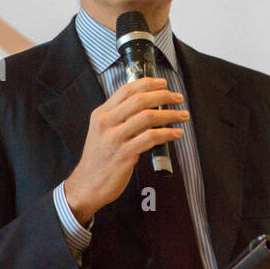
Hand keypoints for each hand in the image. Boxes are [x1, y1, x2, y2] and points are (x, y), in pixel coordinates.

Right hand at [63, 77, 186, 222]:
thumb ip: (119, 118)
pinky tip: (176, 133)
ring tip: (182, 116)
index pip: (126, 90)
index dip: (147, 83)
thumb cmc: (98, 160)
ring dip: (170, 115)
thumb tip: (146, 107)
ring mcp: (115, 139)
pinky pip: (151, 138)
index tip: (163, 83)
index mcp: (101, 114)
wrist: (87, 185)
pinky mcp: (125, 155)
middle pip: (139, 100)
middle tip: (177, 98)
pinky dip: (168, 134)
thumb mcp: (101, 132)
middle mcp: (106, 123)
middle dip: (163, 96)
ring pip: (148, 117)